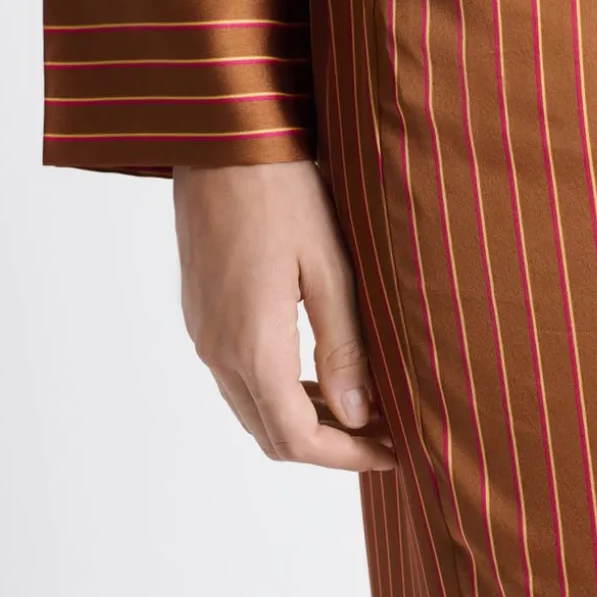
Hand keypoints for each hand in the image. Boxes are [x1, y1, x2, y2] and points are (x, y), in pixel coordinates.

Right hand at [172, 159, 396, 472]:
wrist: (222, 141)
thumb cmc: (283, 192)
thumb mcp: (330, 268)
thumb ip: (344, 347)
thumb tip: (359, 415)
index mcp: (253, 346)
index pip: (298, 438)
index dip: (349, 456)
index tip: (394, 450)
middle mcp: (218, 351)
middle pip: (272, 435)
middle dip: (331, 446)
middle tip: (386, 432)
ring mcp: (204, 334)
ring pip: (254, 410)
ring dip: (306, 420)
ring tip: (364, 405)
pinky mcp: (202, 315)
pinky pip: (240, 379)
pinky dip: (282, 393)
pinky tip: (324, 371)